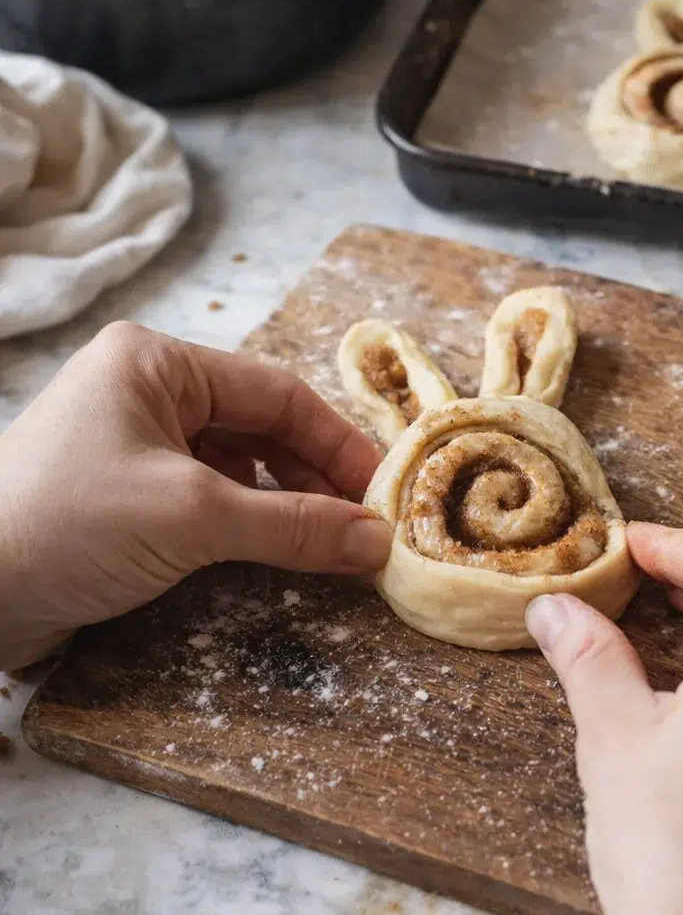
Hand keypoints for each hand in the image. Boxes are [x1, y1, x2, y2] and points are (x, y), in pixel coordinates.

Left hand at [0, 322, 390, 670]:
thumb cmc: (68, 527)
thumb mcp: (191, 518)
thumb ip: (291, 525)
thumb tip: (375, 540)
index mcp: (154, 362)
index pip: (275, 392)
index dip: (337, 443)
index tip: (382, 493)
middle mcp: (142, 390)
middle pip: (258, 424)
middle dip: (313, 476)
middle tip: (364, 526)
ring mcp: (127, 441)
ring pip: (234, 463)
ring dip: (282, 502)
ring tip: (328, 544)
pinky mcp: (118, 493)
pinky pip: (203, 495)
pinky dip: (244, 522)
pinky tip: (272, 551)